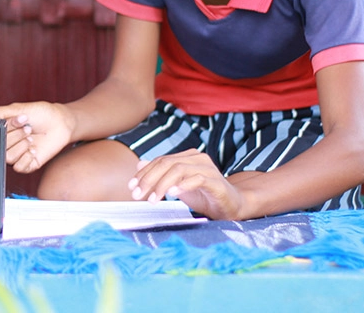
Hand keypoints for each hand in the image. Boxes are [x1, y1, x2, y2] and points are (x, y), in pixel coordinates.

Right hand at [0, 101, 73, 173]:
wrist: (60, 123)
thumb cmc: (42, 114)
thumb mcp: (18, 108)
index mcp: (3, 131)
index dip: (3, 129)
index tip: (15, 120)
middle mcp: (8, 143)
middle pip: (0, 147)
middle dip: (15, 135)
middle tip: (26, 127)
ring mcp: (17, 154)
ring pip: (8, 157)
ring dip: (21, 146)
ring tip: (30, 137)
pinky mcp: (27, 164)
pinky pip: (18, 167)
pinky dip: (26, 157)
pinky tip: (33, 148)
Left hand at [127, 149, 244, 219]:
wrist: (233, 206)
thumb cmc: (204, 196)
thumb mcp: (178, 186)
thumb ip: (161, 176)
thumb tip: (139, 163)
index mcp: (186, 157)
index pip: (160, 161)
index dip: (144, 173)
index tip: (131, 187)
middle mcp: (197, 158)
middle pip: (166, 163)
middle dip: (149, 179)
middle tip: (137, 195)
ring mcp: (207, 168)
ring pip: (178, 170)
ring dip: (162, 185)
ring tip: (152, 199)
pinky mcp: (215, 181)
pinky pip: (197, 179)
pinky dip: (183, 186)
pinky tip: (172, 194)